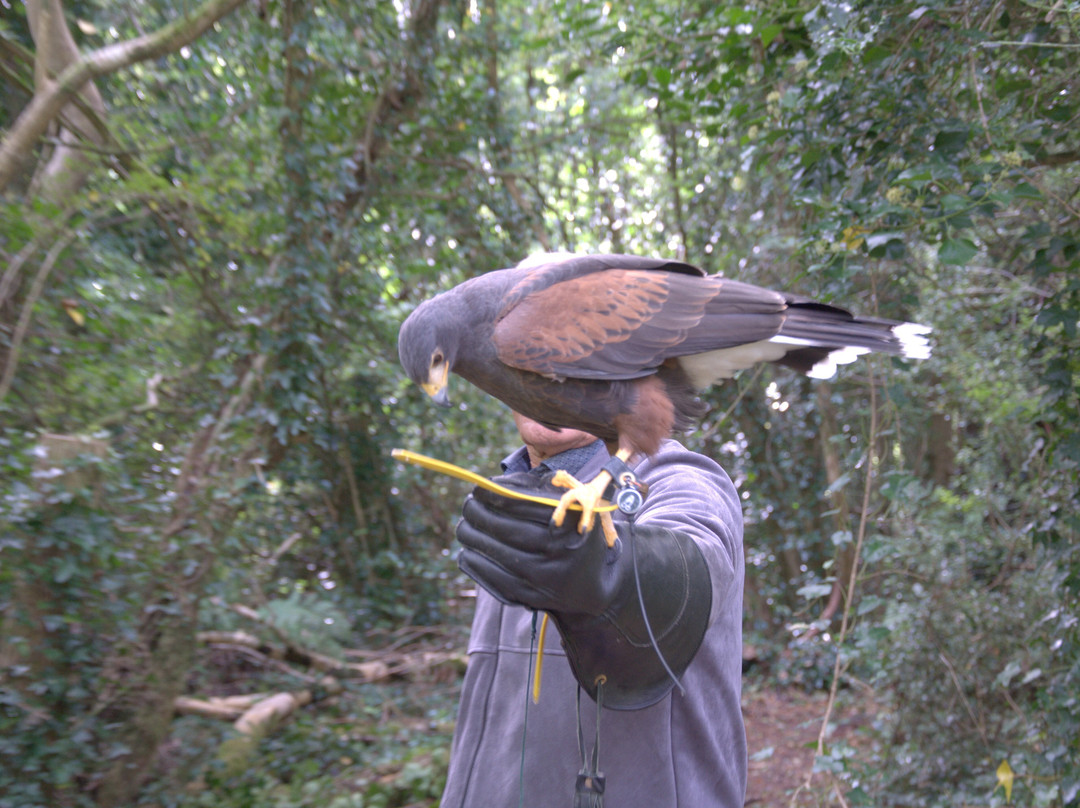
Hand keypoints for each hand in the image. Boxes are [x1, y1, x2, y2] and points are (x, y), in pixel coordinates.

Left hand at [456, 470, 713, 708]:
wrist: (594, 587)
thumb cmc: (577, 536)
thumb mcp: (576, 509)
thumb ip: (543, 490)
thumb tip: (497, 483)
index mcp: (571, 525)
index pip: (524, 504)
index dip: (496, 494)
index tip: (479, 487)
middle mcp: (558, 553)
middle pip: (506, 529)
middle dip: (479, 514)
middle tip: (468, 504)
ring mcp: (544, 578)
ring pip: (497, 553)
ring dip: (473, 536)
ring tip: (464, 525)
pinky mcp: (532, 598)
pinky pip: (495, 579)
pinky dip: (476, 564)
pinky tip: (466, 551)